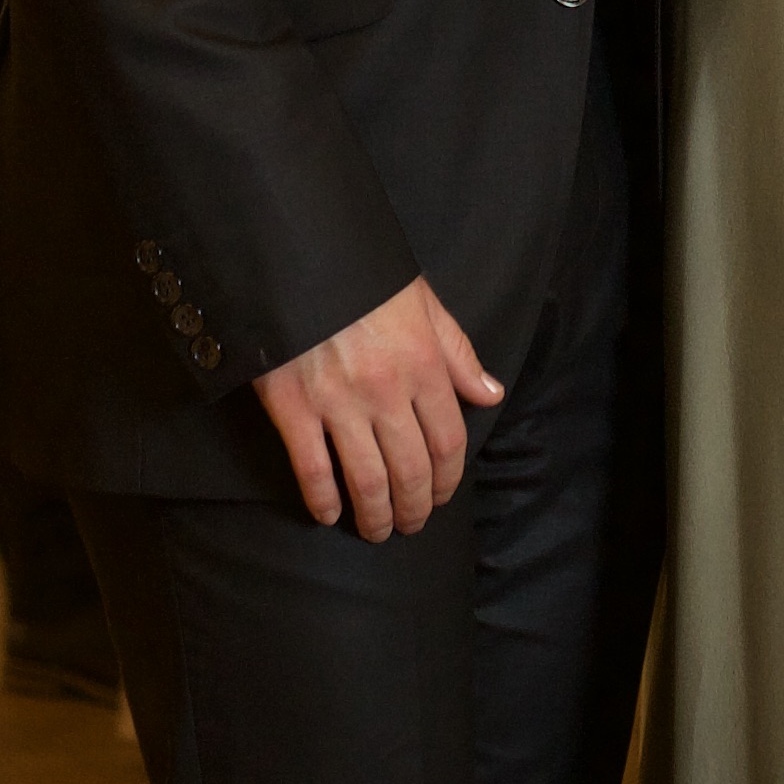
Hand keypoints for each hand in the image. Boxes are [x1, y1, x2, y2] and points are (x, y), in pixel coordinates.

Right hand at [248, 275, 501, 540]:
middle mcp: (387, 390)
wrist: (296, 253)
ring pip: (367, 479)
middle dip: (414, 507)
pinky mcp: (293, 408)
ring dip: (375, 515)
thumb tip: (490, 393)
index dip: (448, 479)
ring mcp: (339, 402)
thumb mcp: (421, 301)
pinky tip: (329, 514)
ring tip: (376, 530)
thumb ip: (457, 352)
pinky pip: (313, 470)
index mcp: (423, 363)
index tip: (442, 496)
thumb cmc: (362, 276)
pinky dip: (324, 500)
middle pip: (411, 470)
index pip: (449, 441)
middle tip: (410, 524)